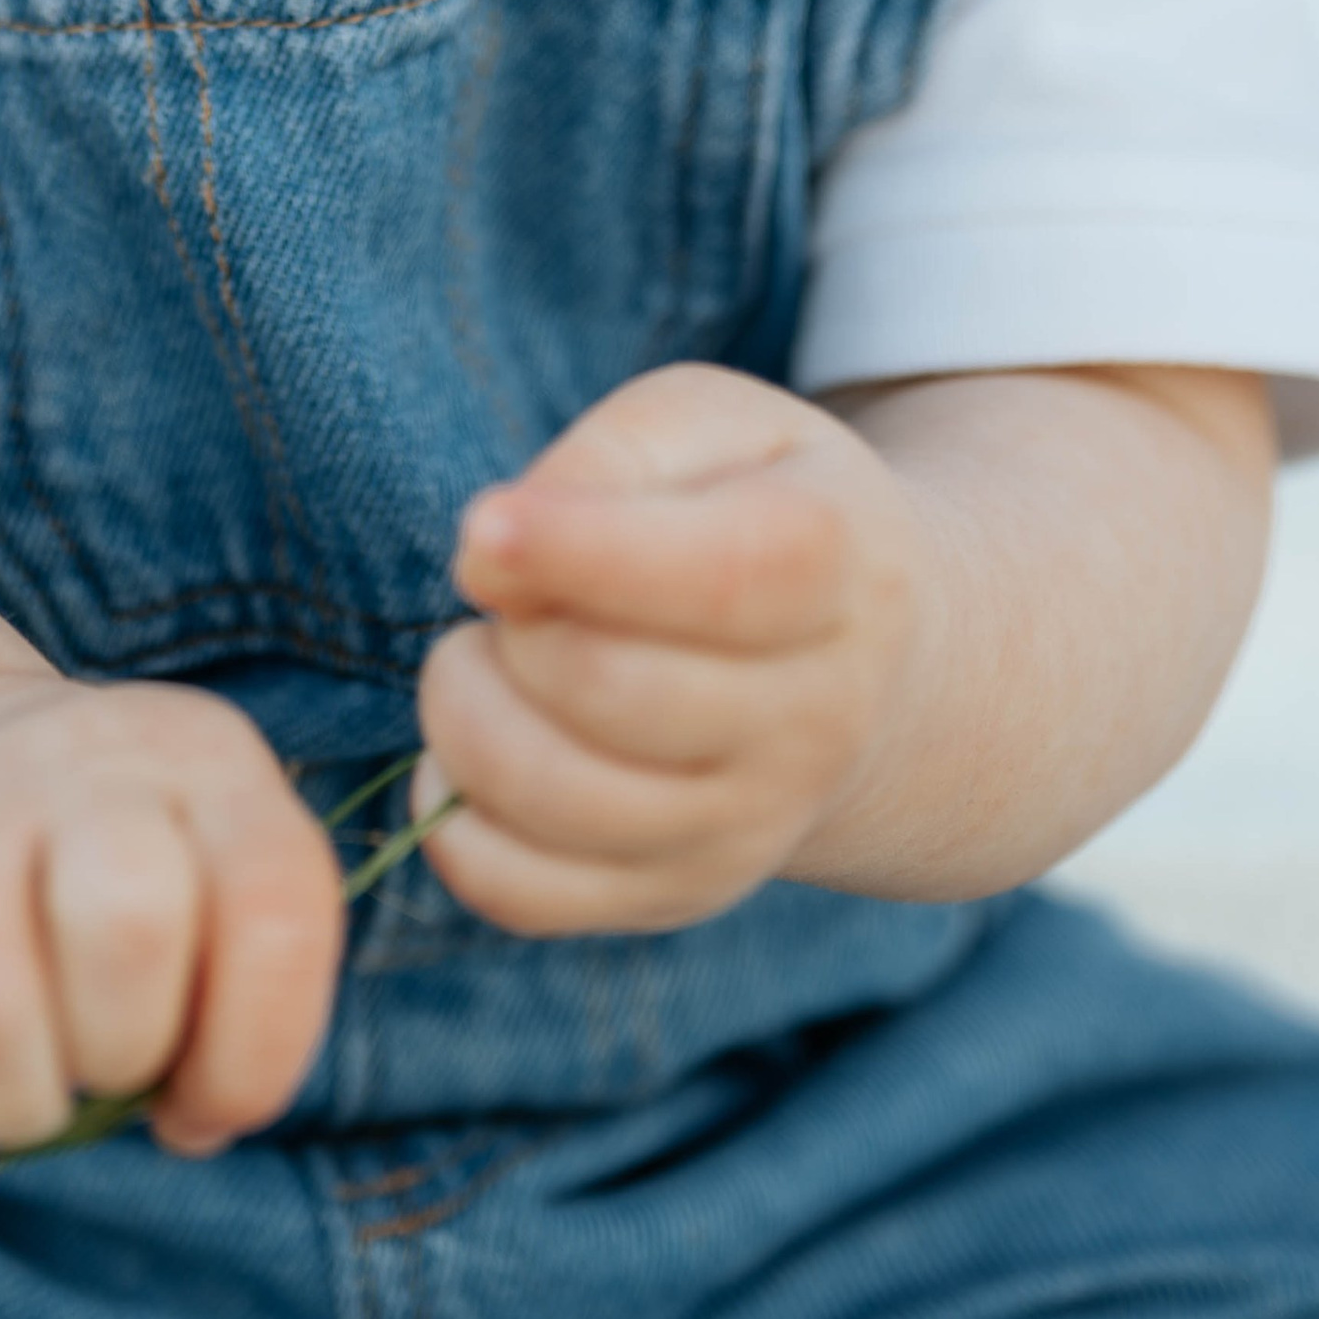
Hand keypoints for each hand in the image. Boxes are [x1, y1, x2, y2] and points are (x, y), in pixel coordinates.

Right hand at [0, 672, 344, 1191]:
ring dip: (17, 1107)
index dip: (258, 1052)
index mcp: (203, 759)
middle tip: (107, 1064)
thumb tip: (194, 1113)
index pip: (273, 909)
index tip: (208, 1098)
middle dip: (126, 1050)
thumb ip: (243, 981)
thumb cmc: (112, 863)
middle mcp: (80, 763)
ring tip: (29, 1099)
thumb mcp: (210, 867)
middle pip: (125, 926)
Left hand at [416, 364, 923, 934]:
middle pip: (610, 688)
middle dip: (512, 626)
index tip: (483, 526)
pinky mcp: (684, 893)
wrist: (863, 659)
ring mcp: (754, 824)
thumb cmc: (752, 504)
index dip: (580, 552)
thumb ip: (608, 458)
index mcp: (835, 565)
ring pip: (557, 800)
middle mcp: (815, 716)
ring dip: (466, 716)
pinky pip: (526, 892)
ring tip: (481, 660)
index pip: (716, 578)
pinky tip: (471, 750)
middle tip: (502, 584)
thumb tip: (492, 559)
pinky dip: (454, 821)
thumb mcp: (708, 424)